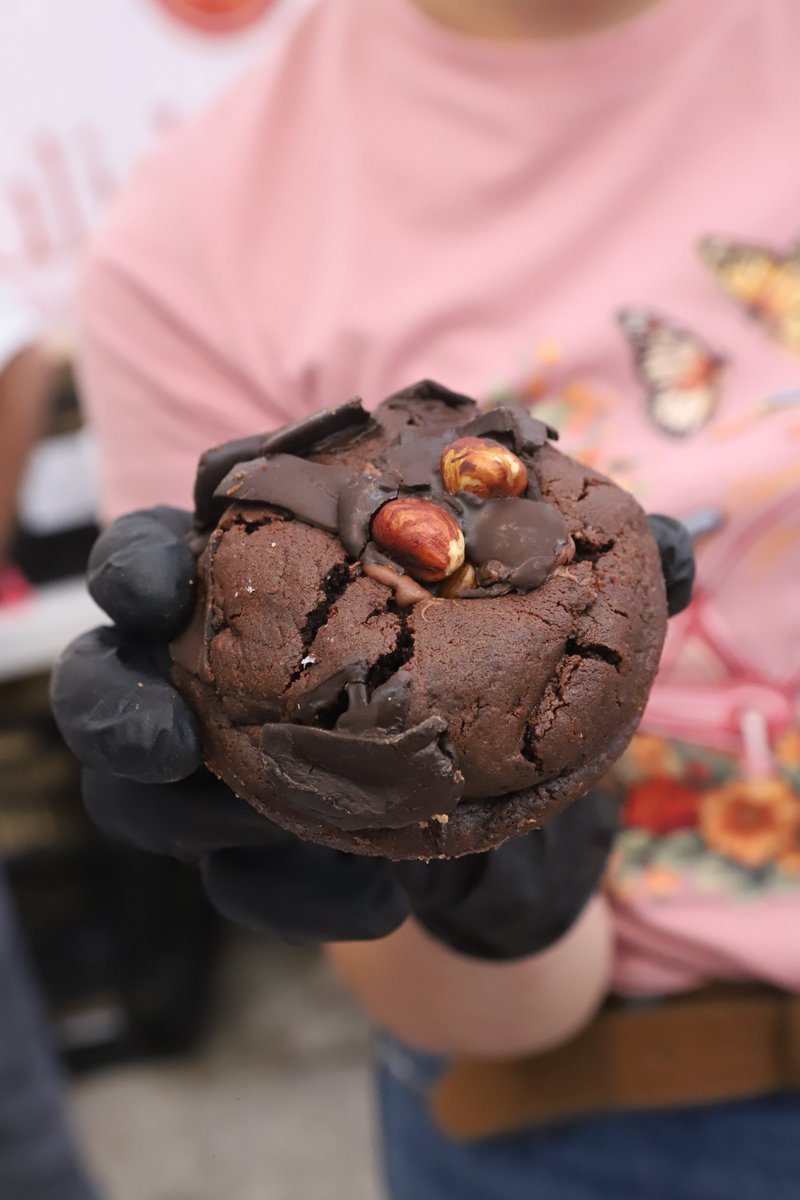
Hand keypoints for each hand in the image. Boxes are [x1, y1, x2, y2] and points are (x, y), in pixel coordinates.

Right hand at [51, 506, 692, 958]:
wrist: (503, 807)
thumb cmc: (502, 674)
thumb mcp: (550, 620)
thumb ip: (599, 575)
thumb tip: (671, 546)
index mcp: (272, 570)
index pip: (199, 525)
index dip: (188, 516)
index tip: (218, 496)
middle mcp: (216, 660)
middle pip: (111, 658)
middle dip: (113, 682)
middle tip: (162, 718)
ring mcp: (219, 761)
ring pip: (137, 789)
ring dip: (181, 809)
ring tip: (251, 822)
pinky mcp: (245, 850)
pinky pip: (236, 883)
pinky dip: (294, 896)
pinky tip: (374, 907)